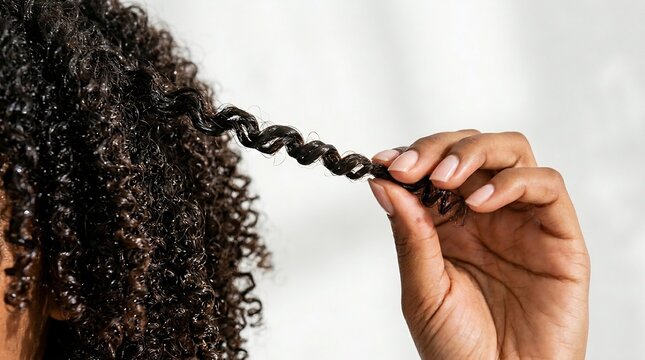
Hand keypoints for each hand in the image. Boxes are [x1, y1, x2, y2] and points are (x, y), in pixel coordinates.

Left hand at [368, 130, 589, 359]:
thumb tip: (384, 183)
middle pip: (473, 148)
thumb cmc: (458, 348)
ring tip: (443, 179)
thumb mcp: (422, 290)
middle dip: (439, 147)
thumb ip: (409, 234)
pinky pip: (547, 187)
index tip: (385, 161)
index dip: (412, 156)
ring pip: (512, 153)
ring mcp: (523, 222)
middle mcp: (487, 216)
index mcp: (450, 225)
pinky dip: (513, 183)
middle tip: (411, 166)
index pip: (435, 167)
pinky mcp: (560, 237)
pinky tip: (482, 203)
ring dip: (474, 153)